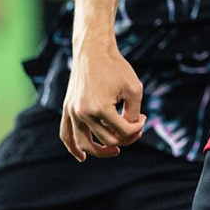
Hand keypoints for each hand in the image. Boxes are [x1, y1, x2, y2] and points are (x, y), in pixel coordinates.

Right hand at [60, 44, 146, 160]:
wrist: (93, 51)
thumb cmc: (116, 67)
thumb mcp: (134, 89)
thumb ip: (134, 114)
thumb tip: (131, 131)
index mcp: (100, 108)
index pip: (124, 131)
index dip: (138, 128)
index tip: (144, 117)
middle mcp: (82, 113)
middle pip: (108, 140)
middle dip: (126, 137)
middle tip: (136, 129)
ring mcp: (72, 112)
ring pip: (84, 144)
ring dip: (101, 152)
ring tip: (115, 152)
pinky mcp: (67, 109)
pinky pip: (66, 134)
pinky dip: (73, 148)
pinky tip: (82, 158)